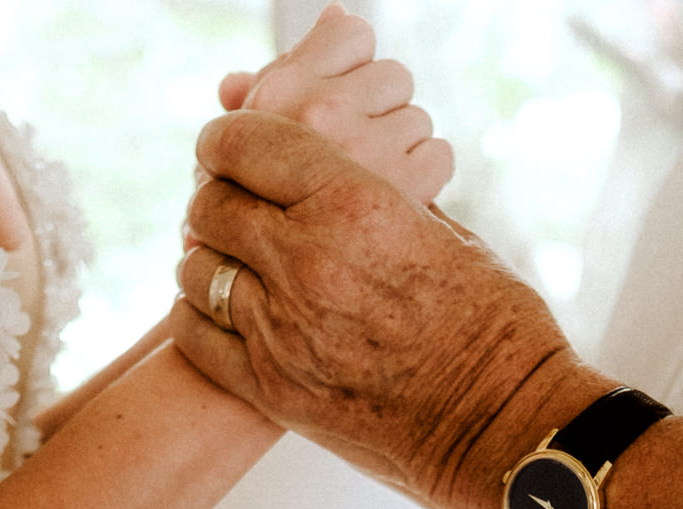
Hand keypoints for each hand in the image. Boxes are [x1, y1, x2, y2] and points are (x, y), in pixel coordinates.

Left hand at [173, 111, 589, 508]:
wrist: (503, 424)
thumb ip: (378, 197)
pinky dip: (198, 314)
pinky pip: (195, 335)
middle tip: (233, 206)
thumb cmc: (493, 324)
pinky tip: (222, 310)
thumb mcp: (445, 233)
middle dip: (218, 197)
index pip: (247, 144)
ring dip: (207, 259)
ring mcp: (282, 330)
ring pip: (195, 270)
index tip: (227, 147)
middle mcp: (308, 262)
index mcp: (355, 205)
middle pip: (212, 204)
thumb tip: (334, 169)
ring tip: (232, 263)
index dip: (227, 139)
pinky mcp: (271, 389)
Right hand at [215, 5, 452, 203]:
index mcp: (278, 94)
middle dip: (378, 109)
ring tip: (370, 185)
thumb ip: (277, 82)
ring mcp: (364, 153)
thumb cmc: (251, 218)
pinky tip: (397, 202)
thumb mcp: (244, 147)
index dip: (351, 64)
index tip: (337, 100)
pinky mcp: (405, 192)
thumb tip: (320, 23)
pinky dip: (424, 177)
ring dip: (400, 147)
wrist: (266, 306)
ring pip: (417, 118)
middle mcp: (321, 114)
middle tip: (355, 152)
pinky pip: (438, 155)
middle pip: (394, 76)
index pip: (352, 33)